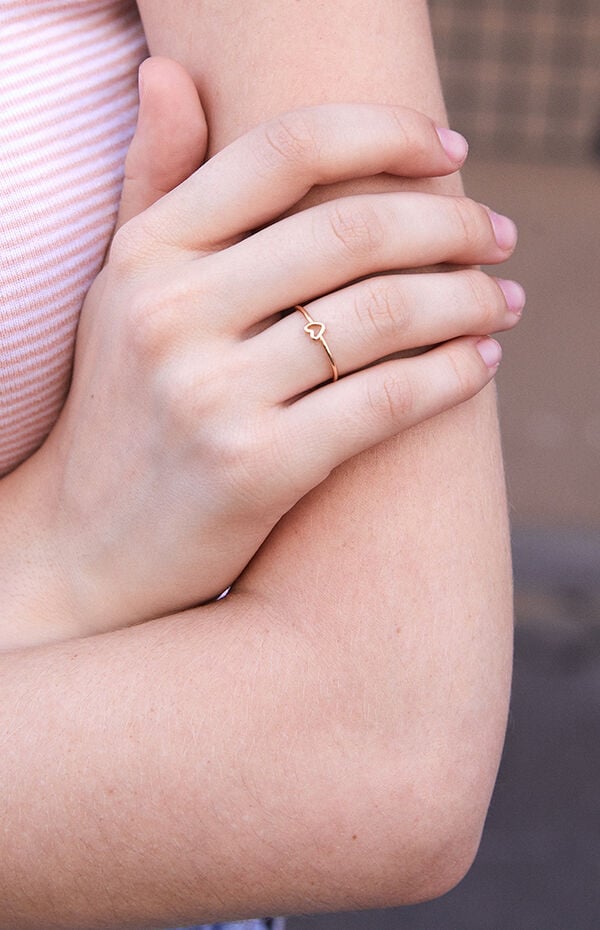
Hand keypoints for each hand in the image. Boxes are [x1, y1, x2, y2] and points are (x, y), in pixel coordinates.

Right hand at [30, 93, 522, 635]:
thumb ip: (151, 182)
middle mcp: (170, 313)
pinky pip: (385, 401)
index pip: (285, 150)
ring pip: (383, 315)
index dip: (386, 133)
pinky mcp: (254, 469)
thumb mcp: (121, 289)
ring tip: (504, 301)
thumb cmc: (123, 410)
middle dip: (453, 224)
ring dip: (470, 299)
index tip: (452, 150)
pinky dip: (451, 376)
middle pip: (353, 231)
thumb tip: (168, 71)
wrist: (87, 543)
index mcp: (146, 253)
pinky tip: (479, 365)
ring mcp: (210, 394)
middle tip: (500, 235)